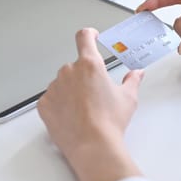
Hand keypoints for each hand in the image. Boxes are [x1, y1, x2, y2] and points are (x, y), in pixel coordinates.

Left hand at [38, 28, 143, 180]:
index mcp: (89, 65)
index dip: (89, 34)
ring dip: (70, 90)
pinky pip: (51, 99)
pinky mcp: (44, 104)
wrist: (93, 146)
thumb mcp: (128, 98)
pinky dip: (59, 104)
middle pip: (75, 66)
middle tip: (94, 94)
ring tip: (84, 110)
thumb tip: (136, 74)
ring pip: (62, 83)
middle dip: (83, 76)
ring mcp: (54, 87)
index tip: (91, 36)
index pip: (84, 37)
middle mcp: (68, 72)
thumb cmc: (109, 123)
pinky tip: (72, 117)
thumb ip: (132, 80)